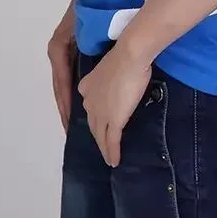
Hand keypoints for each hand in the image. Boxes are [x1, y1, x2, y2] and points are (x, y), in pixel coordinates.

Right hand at [47, 8, 76, 131]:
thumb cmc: (88, 5)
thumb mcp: (81, 28)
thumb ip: (81, 46)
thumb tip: (85, 73)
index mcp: (59, 48)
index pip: (61, 83)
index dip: (65, 103)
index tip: (69, 121)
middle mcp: (60, 52)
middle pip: (62, 86)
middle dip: (67, 108)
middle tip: (72, 131)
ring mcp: (67, 51)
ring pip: (68, 82)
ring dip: (71, 101)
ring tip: (76, 123)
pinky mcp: (76, 50)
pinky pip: (75, 74)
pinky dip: (77, 89)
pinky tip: (85, 102)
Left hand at [78, 43, 151, 166]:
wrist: (129, 56)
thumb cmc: (125, 56)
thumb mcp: (112, 65)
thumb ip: (111, 75)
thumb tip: (119, 78)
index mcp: (86, 86)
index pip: (90, 106)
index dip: (96, 116)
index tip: (101, 122)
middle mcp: (89, 102)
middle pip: (93, 124)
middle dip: (98, 136)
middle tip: (104, 145)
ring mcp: (100, 113)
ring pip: (101, 136)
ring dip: (105, 149)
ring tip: (109, 158)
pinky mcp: (113, 121)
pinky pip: (112, 141)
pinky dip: (112, 153)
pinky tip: (114, 161)